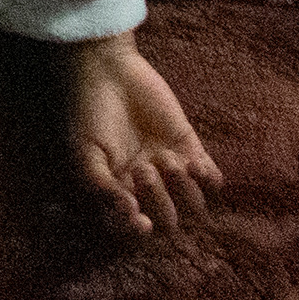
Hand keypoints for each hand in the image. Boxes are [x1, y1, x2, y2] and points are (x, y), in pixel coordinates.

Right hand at [64, 33, 216, 239]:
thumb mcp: (85, 152)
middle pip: (170, 218)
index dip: (141, 230)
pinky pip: (213, 180)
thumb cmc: (89, 111)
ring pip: (195, 205)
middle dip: (160, 200)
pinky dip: (209, 179)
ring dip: (185, 190)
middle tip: (143, 169)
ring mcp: (171, 168)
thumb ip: (102, 187)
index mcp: (120, 189)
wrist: (106, 69)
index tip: (141, 221)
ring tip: (166, 160)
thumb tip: (130, 215)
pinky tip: (193, 164)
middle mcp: (148, 185)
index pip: (136, 224)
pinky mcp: (190, 147)